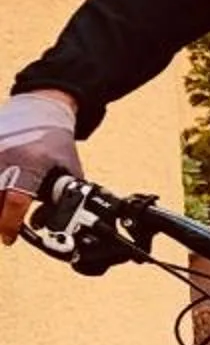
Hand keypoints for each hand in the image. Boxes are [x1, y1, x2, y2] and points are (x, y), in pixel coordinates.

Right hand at [0, 91, 80, 243]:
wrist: (42, 106)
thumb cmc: (56, 140)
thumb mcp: (68, 168)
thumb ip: (63, 196)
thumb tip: (45, 223)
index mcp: (31, 163)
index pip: (15, 200)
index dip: (10, 224)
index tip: (9, 238)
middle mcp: (7, 156)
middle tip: (4, 227)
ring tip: (4, 210)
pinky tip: (4, 194)